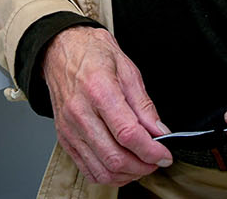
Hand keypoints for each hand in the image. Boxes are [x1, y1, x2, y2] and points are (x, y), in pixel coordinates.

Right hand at [43, 26, 173, 185]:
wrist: (60, 50)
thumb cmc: (92, 54)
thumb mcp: (127, 69)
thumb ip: (144, 105)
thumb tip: (159, 132)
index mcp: (99, 90)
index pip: (128, 134)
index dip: (152, 151)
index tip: (165, 155)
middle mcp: (80, 113)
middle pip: (115, 157)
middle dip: (143, 167)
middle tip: (156, 160)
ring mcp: (69, 128)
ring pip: (102, 170)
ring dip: (127, 175)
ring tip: (141, 164)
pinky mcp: (64, 138)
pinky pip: (87, 170)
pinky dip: (109, 175)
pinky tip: (121, 166)